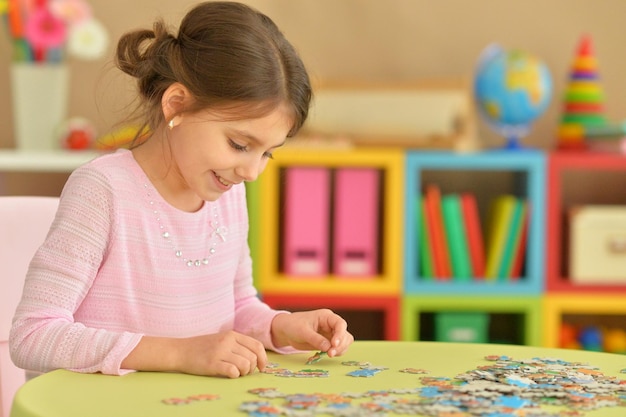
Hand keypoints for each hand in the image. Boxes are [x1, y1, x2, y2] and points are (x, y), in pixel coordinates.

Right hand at [123, 330, 266, 377]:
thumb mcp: (222, 339)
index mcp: (232, 335)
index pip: (256, 346)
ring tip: (235, 373)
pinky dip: (234, 375)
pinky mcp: (212, 364)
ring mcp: (220, 352)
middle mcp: (228, 341)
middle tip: (243, 372)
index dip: (263, 358)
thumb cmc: (202, 348)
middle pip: (252, 357)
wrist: (180, 351)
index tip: (261, 367)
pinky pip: (233, 371)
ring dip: (243, 372)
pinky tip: (228, 374)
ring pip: (245, 365)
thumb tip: (257, 357)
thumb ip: (237, 344)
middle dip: (251, 368)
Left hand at [270, 309, 353, 356]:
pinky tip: (327, 354)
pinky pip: (337, 348)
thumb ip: (315, 339)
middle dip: (340, 345)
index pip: (340, 324)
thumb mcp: (302, 331)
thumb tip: (328, 347)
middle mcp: (331, 325)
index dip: (340, 334)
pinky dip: (336, 353)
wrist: (286, 331)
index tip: (334, 344)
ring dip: (340, 350)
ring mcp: (330, 334)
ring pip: (344, 342)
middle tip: (330, 354)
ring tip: (329, 355)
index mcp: (326, 317)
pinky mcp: (328, 343)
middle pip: (345, 335)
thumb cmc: (293, 326)